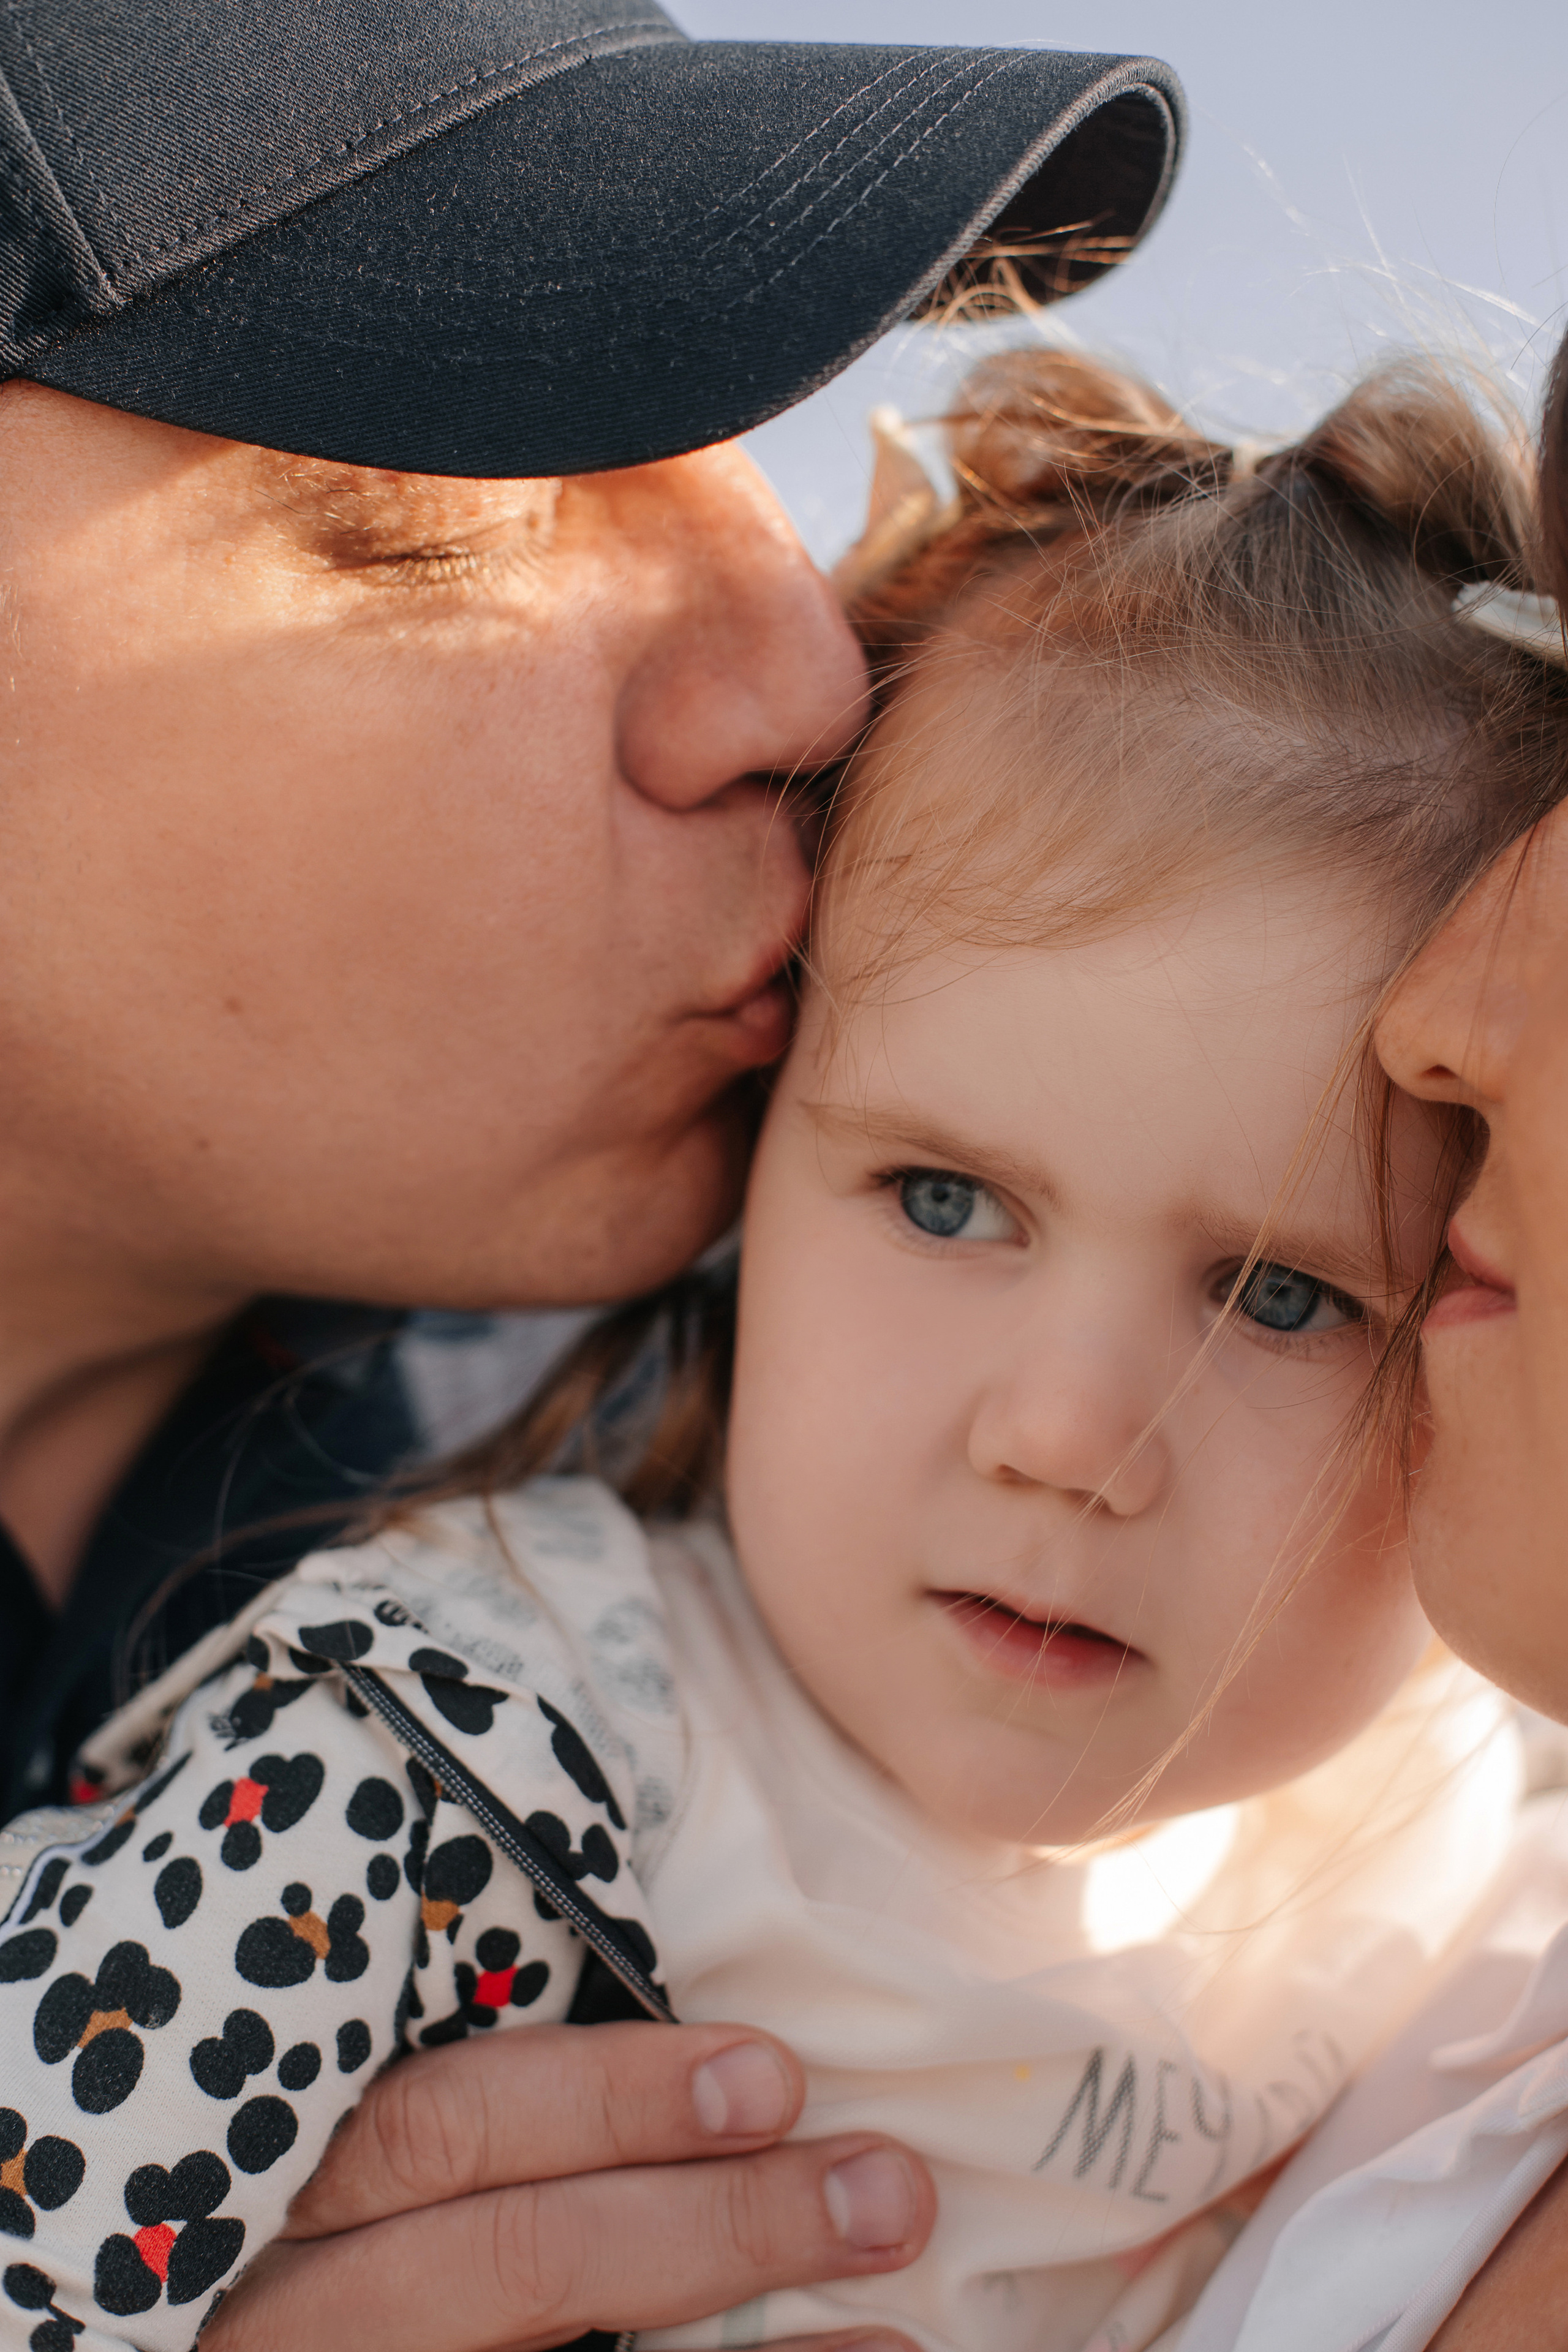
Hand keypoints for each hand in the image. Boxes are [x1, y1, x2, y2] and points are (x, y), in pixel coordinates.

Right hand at [203, 2021, 934, 2351]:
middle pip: (512, 2259)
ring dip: (738, 2337)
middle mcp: (297, 2302)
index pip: (440, 2127)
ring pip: (538, 2349)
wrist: (179, 2344)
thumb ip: (462, 2063)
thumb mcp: (339, 2107)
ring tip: (898, 2309)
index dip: (605, 2099)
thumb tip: (694, 1985)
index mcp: (280, 2170)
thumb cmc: (321, 2186)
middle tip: (885, 2185)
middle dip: (709, 2224)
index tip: (770, 2068)